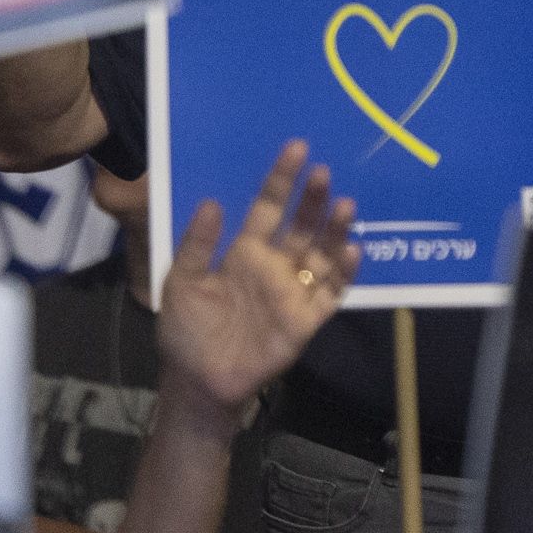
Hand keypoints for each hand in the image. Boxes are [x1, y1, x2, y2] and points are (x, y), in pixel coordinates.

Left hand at [155, 146, 357, 417]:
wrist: (198, 384)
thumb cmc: (186, 331)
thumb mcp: (182, 283)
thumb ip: (197, 245)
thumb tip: (212, 202)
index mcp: (245, 252)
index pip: (268, 208)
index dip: (282, 180)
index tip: (297, 148)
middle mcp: (274, 266)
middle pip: (301, 226)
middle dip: (312, 200)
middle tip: (322, 173)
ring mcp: (293, 292)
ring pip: (322, 253)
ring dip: (335, 230)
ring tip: (345, 205)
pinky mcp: (306, 320)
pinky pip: (332, 293)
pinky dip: (344, 272)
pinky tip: (350, 250)